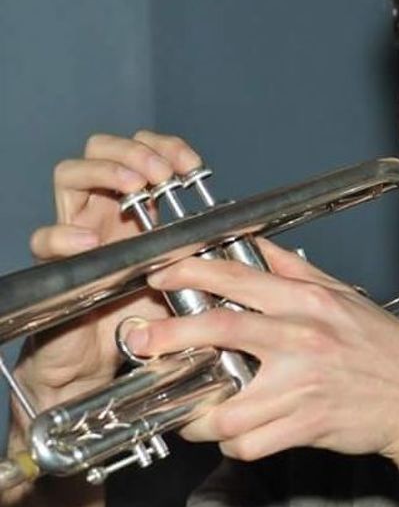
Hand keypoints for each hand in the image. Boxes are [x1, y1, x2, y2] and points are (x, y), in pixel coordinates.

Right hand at [15, 130, 203, 409]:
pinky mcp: (55, 261)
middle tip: (163, 174)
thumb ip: (205, 253)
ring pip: (70, 174)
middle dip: (135, 151)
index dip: (167, 148)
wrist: (105, 358)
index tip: (192, 166)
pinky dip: (65, 234)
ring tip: (135, 187)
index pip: (144, 152)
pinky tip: (91, 240)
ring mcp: (77, 229)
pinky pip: (45, 238)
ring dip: (106, 170)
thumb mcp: (186, 276)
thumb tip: (246, 240)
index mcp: (138, 206)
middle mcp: (104, 209)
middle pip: (103, 148)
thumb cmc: (144, 312)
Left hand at [126, 239, 398, 462]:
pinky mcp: (306, 425)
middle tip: (145, 342)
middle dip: (169, 336)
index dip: (191, 272)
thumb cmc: (384, 348)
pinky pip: (249, 444)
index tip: (161, 276)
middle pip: (219, 331)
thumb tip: (260, 246)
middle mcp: (303, 339)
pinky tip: (238, 435)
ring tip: (194, 410)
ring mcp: (303, 385)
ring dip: (198, 413)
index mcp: (309, 303)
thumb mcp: (346, 296)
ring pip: (226, 405)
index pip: (238, 278)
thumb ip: (298, 271)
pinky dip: (234, 445)